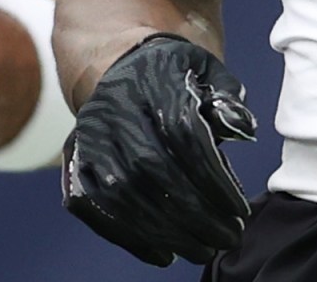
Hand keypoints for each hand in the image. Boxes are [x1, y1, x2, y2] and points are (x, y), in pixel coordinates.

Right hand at [61, 35, 257, 265]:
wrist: (117, 63)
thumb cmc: (172, 74)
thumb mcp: (205, 70)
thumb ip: (227, 97)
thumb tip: (242, 128)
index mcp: (152, 79)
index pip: (183, 134)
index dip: (213, 179)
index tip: (239, 210)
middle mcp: (114, 105)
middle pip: (152, 168)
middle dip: (194, 214)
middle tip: (227, 238)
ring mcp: (88, 133)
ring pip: (121, 193)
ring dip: (165, 232)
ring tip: (202, 250)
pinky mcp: (74, 157)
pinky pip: (91, 206)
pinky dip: (126, 237)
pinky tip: (162, 253)